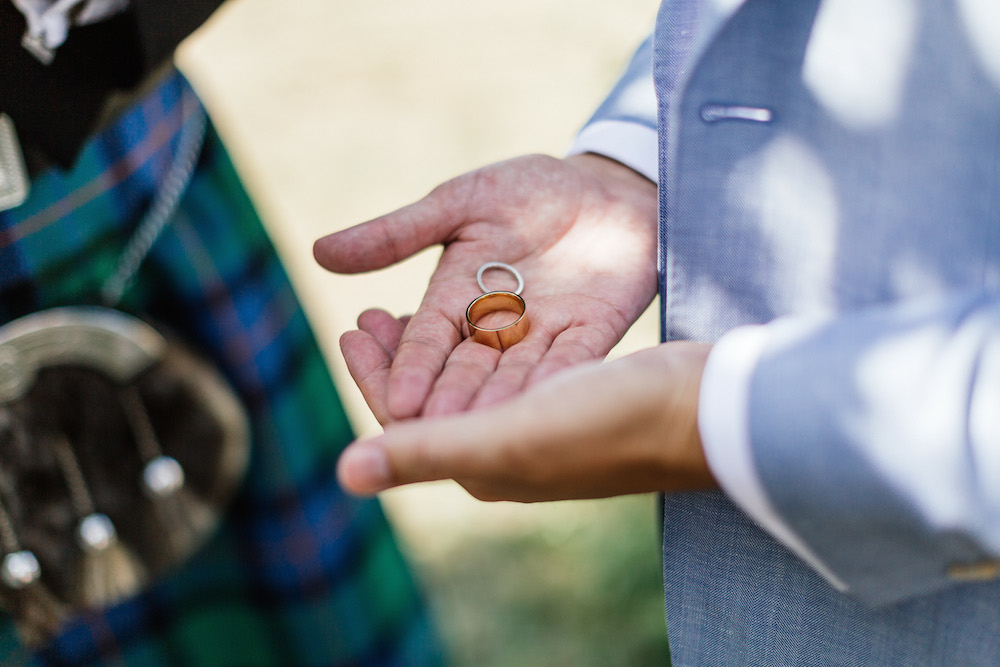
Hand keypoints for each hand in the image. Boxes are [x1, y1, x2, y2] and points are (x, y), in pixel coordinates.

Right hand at [313, 153, 657, 423]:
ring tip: (482, 429)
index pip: (428, 339)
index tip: (397, 398)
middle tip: (431, 432)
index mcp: (457, 296)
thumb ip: (398, 233)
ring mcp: (546, 330)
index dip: (413, 368)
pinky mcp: (594, 330)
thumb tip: (318, 253)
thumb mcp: (459, 204)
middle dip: (448, 397)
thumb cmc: (528, 189)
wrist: (607, 185)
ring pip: (515, 373)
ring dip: (498, 400)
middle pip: (465, 369)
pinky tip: (549, 403)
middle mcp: (496, 324)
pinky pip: (575, 356)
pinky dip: (560, 377)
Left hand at [335, 342, 717, 501]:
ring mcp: (543, 412)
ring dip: (435, 340)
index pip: (409, 421)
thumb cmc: (607, 428)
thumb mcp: (508, 438)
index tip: (351, 327)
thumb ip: (426, 452)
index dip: (376, 376)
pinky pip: (513, 355)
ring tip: (405, 304)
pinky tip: (477, 308)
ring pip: (471, 371)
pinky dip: (485, 333)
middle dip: (400, 353)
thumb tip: (343, 472)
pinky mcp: (576, 383)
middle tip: (367, 312)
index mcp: (485, 462)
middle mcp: (509, 441)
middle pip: (437, 392)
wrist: (705, 410)